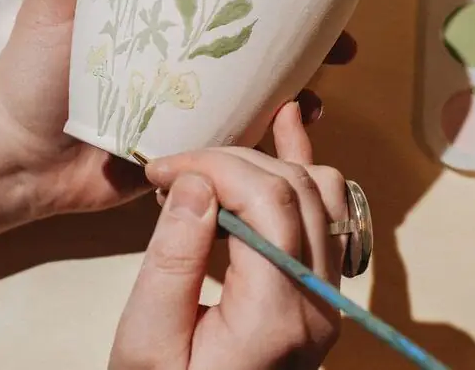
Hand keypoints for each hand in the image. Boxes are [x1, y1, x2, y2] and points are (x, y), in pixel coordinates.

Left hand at [0, 0, 354, 216]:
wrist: (15, 155)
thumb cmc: (31, 66)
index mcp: (166, 16)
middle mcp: (186, 57)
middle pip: (264, 45)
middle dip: (311, 44)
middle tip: (342, 47)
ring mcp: (193, 106)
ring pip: (263, 96)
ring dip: (300, 93)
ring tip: (316, 97)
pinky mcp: (191, 151)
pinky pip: (241, 147)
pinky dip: (269, 142)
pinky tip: (285, 134)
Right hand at [109, 102, 346, 369]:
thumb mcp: (147, 342)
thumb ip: (174, 260)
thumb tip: (199, 182)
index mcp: (275, 316)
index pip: (267, 202)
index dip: (214, 167)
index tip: (163, 171)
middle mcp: (316, 302)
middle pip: (295, 188)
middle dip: (232, 161)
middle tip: (175, 170)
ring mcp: (327, 298)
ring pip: (322, 192)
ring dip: (267, 161)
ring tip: (215, 155)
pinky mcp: (319, 292)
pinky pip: (327, 215)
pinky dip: (303, 171)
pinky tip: (286, 132)